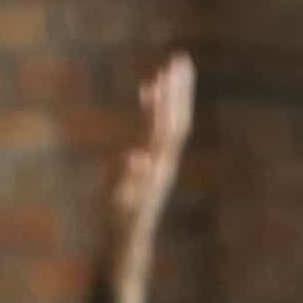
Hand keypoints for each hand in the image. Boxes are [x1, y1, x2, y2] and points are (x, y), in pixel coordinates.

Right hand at [108, 50, 194, 239]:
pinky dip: (154, 108)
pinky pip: (156, 129)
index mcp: (158, 165)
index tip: (171, 71)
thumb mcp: (121, 202)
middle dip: (179, 89)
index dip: (171, 98)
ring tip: (168, 67)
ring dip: (170, 95)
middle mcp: (164, 161)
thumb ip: (130, 178)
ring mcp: (160, 162)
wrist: (128, 243)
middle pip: (177, 119)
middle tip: (181, 59)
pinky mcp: (152, 164)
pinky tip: (148, 92)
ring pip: (169, 123)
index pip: (168, 126)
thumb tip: (138, 155)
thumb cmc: (120, 225)